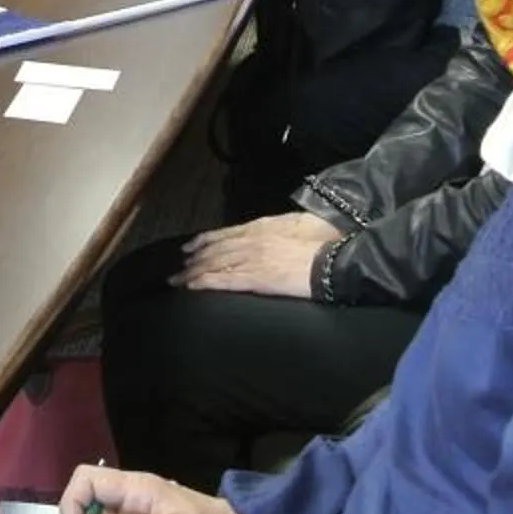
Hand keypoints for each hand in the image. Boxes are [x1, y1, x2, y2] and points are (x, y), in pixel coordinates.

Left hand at [179, 212, 340, 296]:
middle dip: (194, 260)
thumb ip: (280, 230)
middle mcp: (252, 241)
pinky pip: (224, 280)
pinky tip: (192, 287)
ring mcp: (252, 259)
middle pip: (215, 251)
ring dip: (192, 273)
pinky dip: (205, 283)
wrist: (334, 258)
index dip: (205, 241)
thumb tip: (277, 233)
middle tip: (178, 268)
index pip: (225, 234)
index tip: (190, 246)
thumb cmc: (324, 242)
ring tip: (178, 280)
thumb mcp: (299, 226)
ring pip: (214, 265)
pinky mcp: (256, 278)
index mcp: (262, 228)